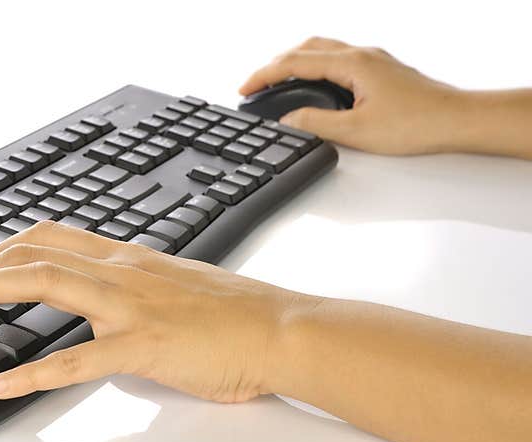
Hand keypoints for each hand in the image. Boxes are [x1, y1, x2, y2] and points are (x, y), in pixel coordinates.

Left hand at [0, 221, 302, 400]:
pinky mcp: (144, 345)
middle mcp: (123, 272)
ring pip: (46, 283)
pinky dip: (33, 374)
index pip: (52, 236)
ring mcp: (132, 305)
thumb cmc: (236, 315)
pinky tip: (3, 388)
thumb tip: (103, 305)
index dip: (5, 249)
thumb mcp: (176, 286)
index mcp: (129, 259)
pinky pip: (78, 359)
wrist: (282, 330)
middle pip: (35, 252)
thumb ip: (134, 289)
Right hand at [239, 37, 465, 154]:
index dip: (264, 75)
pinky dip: (315, 67)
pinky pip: (338, 59)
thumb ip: (316, 124)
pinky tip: (313, 86)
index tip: (244, 89)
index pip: (295, 62)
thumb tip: (287, 122)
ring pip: (323, 50)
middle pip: (306, 48)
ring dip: (295, 62)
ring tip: (277, 83)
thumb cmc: (417, 124)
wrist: (457, 121)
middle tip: (256, 85)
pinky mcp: (381, 72)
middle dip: (275, 64)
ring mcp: (373, 61)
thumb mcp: (356, 131)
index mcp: (352, 64)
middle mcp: (362, 55)